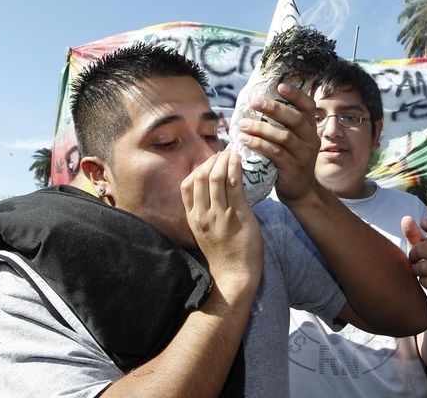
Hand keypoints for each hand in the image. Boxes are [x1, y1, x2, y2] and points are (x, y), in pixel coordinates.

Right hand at [180, 148, 263, 283]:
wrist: (234, 276)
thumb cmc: (225, 255)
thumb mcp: (206, 234)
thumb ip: (206, 214)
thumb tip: (216, 195)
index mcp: (192, 218)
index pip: (186, 186)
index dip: (197, 168)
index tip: (209, 161)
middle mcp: (202, 214)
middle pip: (200, 177)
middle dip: (211, 159)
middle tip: (223, 151)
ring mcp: (219, 214)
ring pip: (216, 177)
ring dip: (224, 159)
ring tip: (232, 150)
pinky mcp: (238, 214)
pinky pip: (234, 183)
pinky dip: (235, 166)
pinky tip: (239, 158)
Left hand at [236, 82, 319, 202]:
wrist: (301, 192)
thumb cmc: (290, 161)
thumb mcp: (293, 142)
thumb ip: (282, 126)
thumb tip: (257, 104)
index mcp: (311, 129)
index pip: (309, 107)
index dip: (296, 95)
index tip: (280, 86)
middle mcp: (311, 140)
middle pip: (295, 119)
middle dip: (274, 108)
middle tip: (254, 101)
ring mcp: (304, 155)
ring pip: (283, 136)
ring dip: (261, 128)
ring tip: (242, 124)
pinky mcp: (293, 169)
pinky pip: (275, 153)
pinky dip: (258, 144)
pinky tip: (244, 140)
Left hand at [404, 216, 426, 305]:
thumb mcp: (421, 248)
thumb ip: (413, 234)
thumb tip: (406, 218)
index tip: (423, 223)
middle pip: (422, 250)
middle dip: (412, 256)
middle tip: (414, 260)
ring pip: (423, 267)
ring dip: (417, 271)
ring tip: (421, 272)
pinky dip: (423, 282)